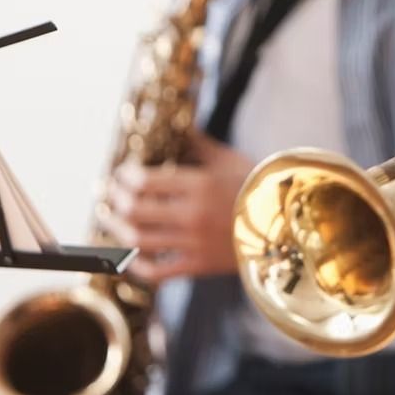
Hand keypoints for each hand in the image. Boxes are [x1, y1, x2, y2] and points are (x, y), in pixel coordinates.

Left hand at [99, 132, 255, 281]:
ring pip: (139, 240)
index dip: (124, 178)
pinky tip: (130, 257)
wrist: (287, 227)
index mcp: (200, 185)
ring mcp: (195, 243)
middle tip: (107, 196)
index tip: (120, 175)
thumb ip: (198, 144)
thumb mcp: (230, 160)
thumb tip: (177, 123)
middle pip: (135, 210)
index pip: (144, 181)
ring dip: (117, 230)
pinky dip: (138, 266)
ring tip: (110, 221)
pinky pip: (158, 271)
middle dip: (115, 201)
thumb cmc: (258, 189)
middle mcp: (193, 214)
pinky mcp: (199, 265)